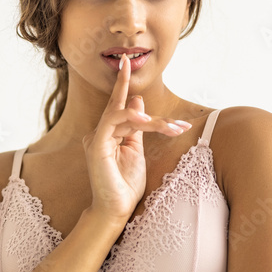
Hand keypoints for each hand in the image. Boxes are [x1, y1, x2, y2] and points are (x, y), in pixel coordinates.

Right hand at [82, 52, 192, 220]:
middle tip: (168, 111)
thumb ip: (137, 127)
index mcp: (109, 134)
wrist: (116, 209)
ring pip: (125, 115)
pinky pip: (113, 122)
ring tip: (174, 129)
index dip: (121, 83)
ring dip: (153, 120)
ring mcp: (97, 138)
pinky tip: (148, 122)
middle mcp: (100, 133)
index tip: (126, 62)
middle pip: (125, 110)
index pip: (116, 104)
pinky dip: (131, 118)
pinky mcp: (97, 144)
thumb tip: (138, 101)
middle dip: (139, 99)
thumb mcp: (136, 151)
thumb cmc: (126, 185)